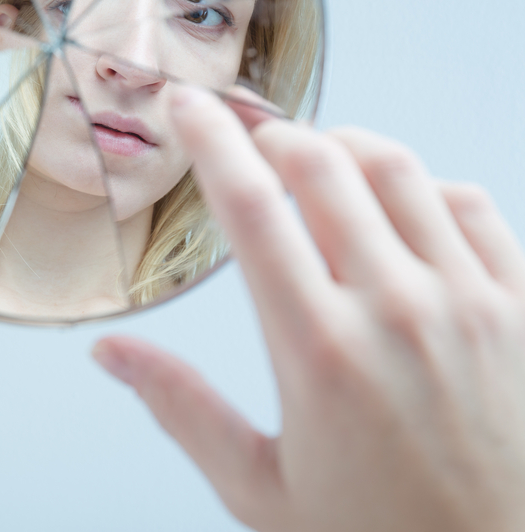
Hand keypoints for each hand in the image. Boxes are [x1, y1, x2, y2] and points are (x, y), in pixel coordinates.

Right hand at [94, 87, 524, 531]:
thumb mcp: (258, 487)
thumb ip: (181, 409)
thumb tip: (110, 354)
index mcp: (318, 350)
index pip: (249, 207)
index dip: (210, 139)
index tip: (186, 105)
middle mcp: (396, 310)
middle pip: (323, 165)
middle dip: (272, 132)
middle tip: (247, 134)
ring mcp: (470, 302)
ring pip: (399, 169)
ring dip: (344, 145)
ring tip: (315, 156)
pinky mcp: (524, 308)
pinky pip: (474, 205)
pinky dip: (425, 183)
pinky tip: (400, 202)